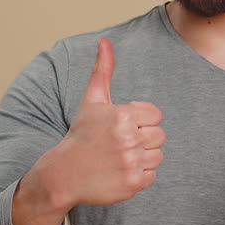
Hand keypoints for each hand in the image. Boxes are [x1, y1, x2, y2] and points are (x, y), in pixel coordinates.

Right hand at [52, 37, 164, 206]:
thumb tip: (105, 41)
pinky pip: (152, 175)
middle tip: (120, 143)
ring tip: (120, 157)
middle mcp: (128, 138)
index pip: (156, 115)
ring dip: (142, 157)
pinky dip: (139, 175)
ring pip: (157, 156)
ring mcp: (131, 163)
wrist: (64, 173)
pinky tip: (120, 171)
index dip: (141, 120)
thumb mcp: (92, 100)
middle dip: (143, 138)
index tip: (121, 126)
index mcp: (123, 115)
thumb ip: (102, 70)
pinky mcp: (133, 184)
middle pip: (160, 135)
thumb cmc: (81, 133)